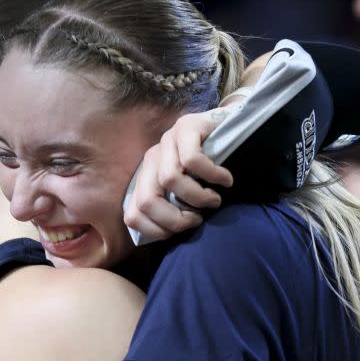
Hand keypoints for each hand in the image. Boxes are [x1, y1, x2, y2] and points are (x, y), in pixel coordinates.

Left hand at [123, 107, 234, 240]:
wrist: (228, 128)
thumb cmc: (209, 170)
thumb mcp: (185, 193)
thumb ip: (172, 209)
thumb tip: (167, 234)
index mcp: (145, 178)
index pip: (132, 215)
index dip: (156, 231)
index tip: (180, 231)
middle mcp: (151, 158)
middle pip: (146, 201)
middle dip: (175, 220)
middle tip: (198, 219)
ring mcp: (167, 140)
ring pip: (170, 179)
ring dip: (198, 198)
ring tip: (215, 199)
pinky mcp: (187, 125)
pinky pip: (192, 159)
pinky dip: (213, 176)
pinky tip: (225, 180)